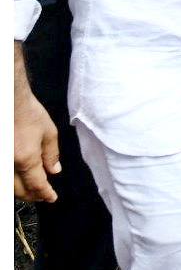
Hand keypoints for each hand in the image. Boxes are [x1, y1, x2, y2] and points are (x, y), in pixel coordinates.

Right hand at [14, 83, 58, 201]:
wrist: (9, 103)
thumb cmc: (27, 113)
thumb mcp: (49, 133)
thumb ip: (51, 154)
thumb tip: (54, 170)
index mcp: (26, 158)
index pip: (37, 184)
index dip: (45, 193)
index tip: (51, 197)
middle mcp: (9, 164)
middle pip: (19, 191)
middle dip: (33, 196)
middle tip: (43, 195)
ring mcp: (1, 162)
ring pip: (9, 187)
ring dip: (20, 192)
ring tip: (32, 191)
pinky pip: (5, 177)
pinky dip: (12, 182)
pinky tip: (19, 180)